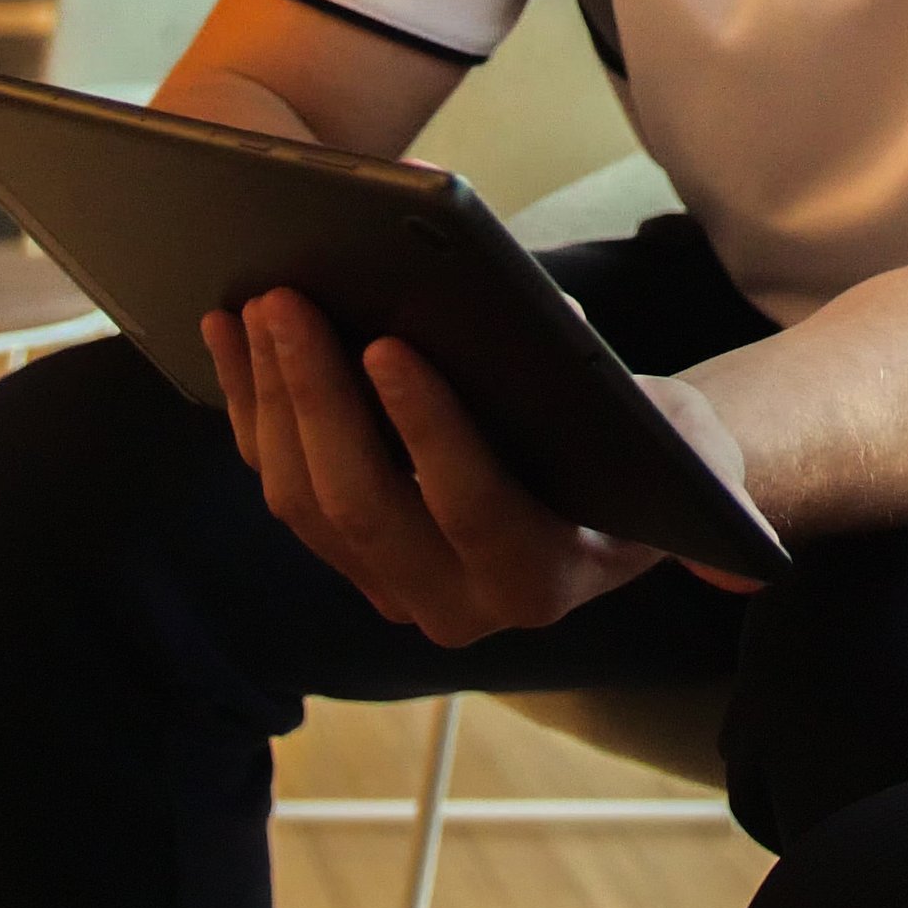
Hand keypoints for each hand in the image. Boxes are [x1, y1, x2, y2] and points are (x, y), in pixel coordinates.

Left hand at [201, 290, 756, 646]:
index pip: (470, 507)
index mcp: (539, 582)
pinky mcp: (344, 557)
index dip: (425, 427)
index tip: (389, 342)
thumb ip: (673, 432)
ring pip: (303, 503)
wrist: (618, 494)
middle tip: (291, 301)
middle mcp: (455, 607)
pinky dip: (249, 407)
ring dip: (272, 397)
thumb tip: (586, 367)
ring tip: (261, 303)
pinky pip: (279, 486)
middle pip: (361, 508)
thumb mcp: (677, 434)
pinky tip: (230, 334)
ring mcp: (388, 586)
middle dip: (318, 397)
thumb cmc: (651, 447)